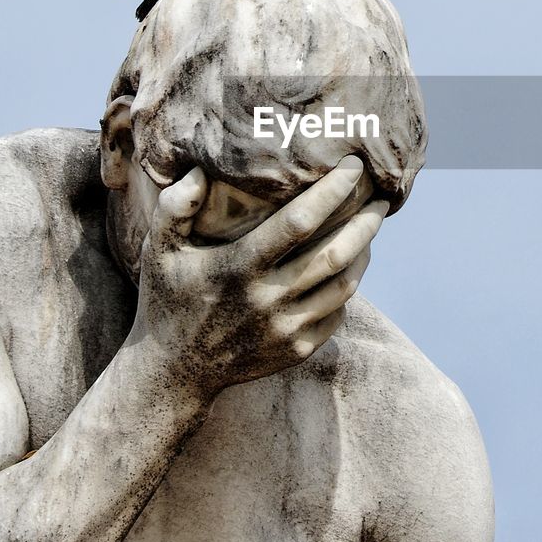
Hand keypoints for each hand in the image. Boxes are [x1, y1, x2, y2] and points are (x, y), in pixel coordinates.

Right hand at [132, 155, 386, 394]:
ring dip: (364, 252)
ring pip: (345, 285)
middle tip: (382, 198)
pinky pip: (338, 313)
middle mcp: (268, 300)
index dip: (332, 191)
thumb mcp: (158, 251)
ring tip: (370, 227)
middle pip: (335, 253)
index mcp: (239, 268)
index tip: (353, 167)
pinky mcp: (298, 350)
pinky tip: (351, 265)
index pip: (299, 222)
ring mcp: (286, 329)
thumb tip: (202, 170)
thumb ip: (175, 208)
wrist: (174, 374)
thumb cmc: (168, 300)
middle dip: (365, 221)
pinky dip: (349, 285)